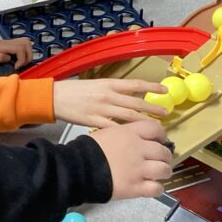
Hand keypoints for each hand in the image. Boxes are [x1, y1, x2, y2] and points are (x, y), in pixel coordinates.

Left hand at [0, 38, 33, 68]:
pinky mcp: (7, 44)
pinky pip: (21, 44)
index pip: (20, 48)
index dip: (22, 59)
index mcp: (3, 46)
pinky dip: (24, 51)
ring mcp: (8, 42)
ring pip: (26, 42)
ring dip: (27, 53)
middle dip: (28, 56)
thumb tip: (9, 58)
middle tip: (20, 65)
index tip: (16, 67)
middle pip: (26, 43)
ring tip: (21, 62)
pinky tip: (17, 59)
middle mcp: (7, 42)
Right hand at [53, 78, 167, 126]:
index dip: (151, 87)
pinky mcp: (94, 121)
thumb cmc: (75, 90)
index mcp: (109, 83)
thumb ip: (114, 89)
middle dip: (152, 109)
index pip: (135, 84)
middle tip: (165, 114)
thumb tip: (133, 93)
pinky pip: (113, 128)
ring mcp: (102, 109)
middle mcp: (108, 95)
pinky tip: (134, 138)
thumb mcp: (97, 84)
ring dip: (144, 121)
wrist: (55, 97)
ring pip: (128, 116)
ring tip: (156, 127)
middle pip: (136, 103)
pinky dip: (125, 133)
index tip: (164, 90)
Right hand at [88, 120, 172, 199]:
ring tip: (158, 174)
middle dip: (164, 156)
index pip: (155, 128)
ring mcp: (139, 169)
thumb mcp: (105, 133)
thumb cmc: (86, 150)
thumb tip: (130, 137)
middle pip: (163, 151)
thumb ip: (122, 134)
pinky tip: (151, 187)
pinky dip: (157, 189)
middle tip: (160, 159)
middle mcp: (138, 149)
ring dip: (163, 171)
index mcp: (130, 134)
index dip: (161, 135)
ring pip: (164, 169)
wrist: (78, 169)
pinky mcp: (135, 187)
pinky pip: (157, 189)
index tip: (160, 140)